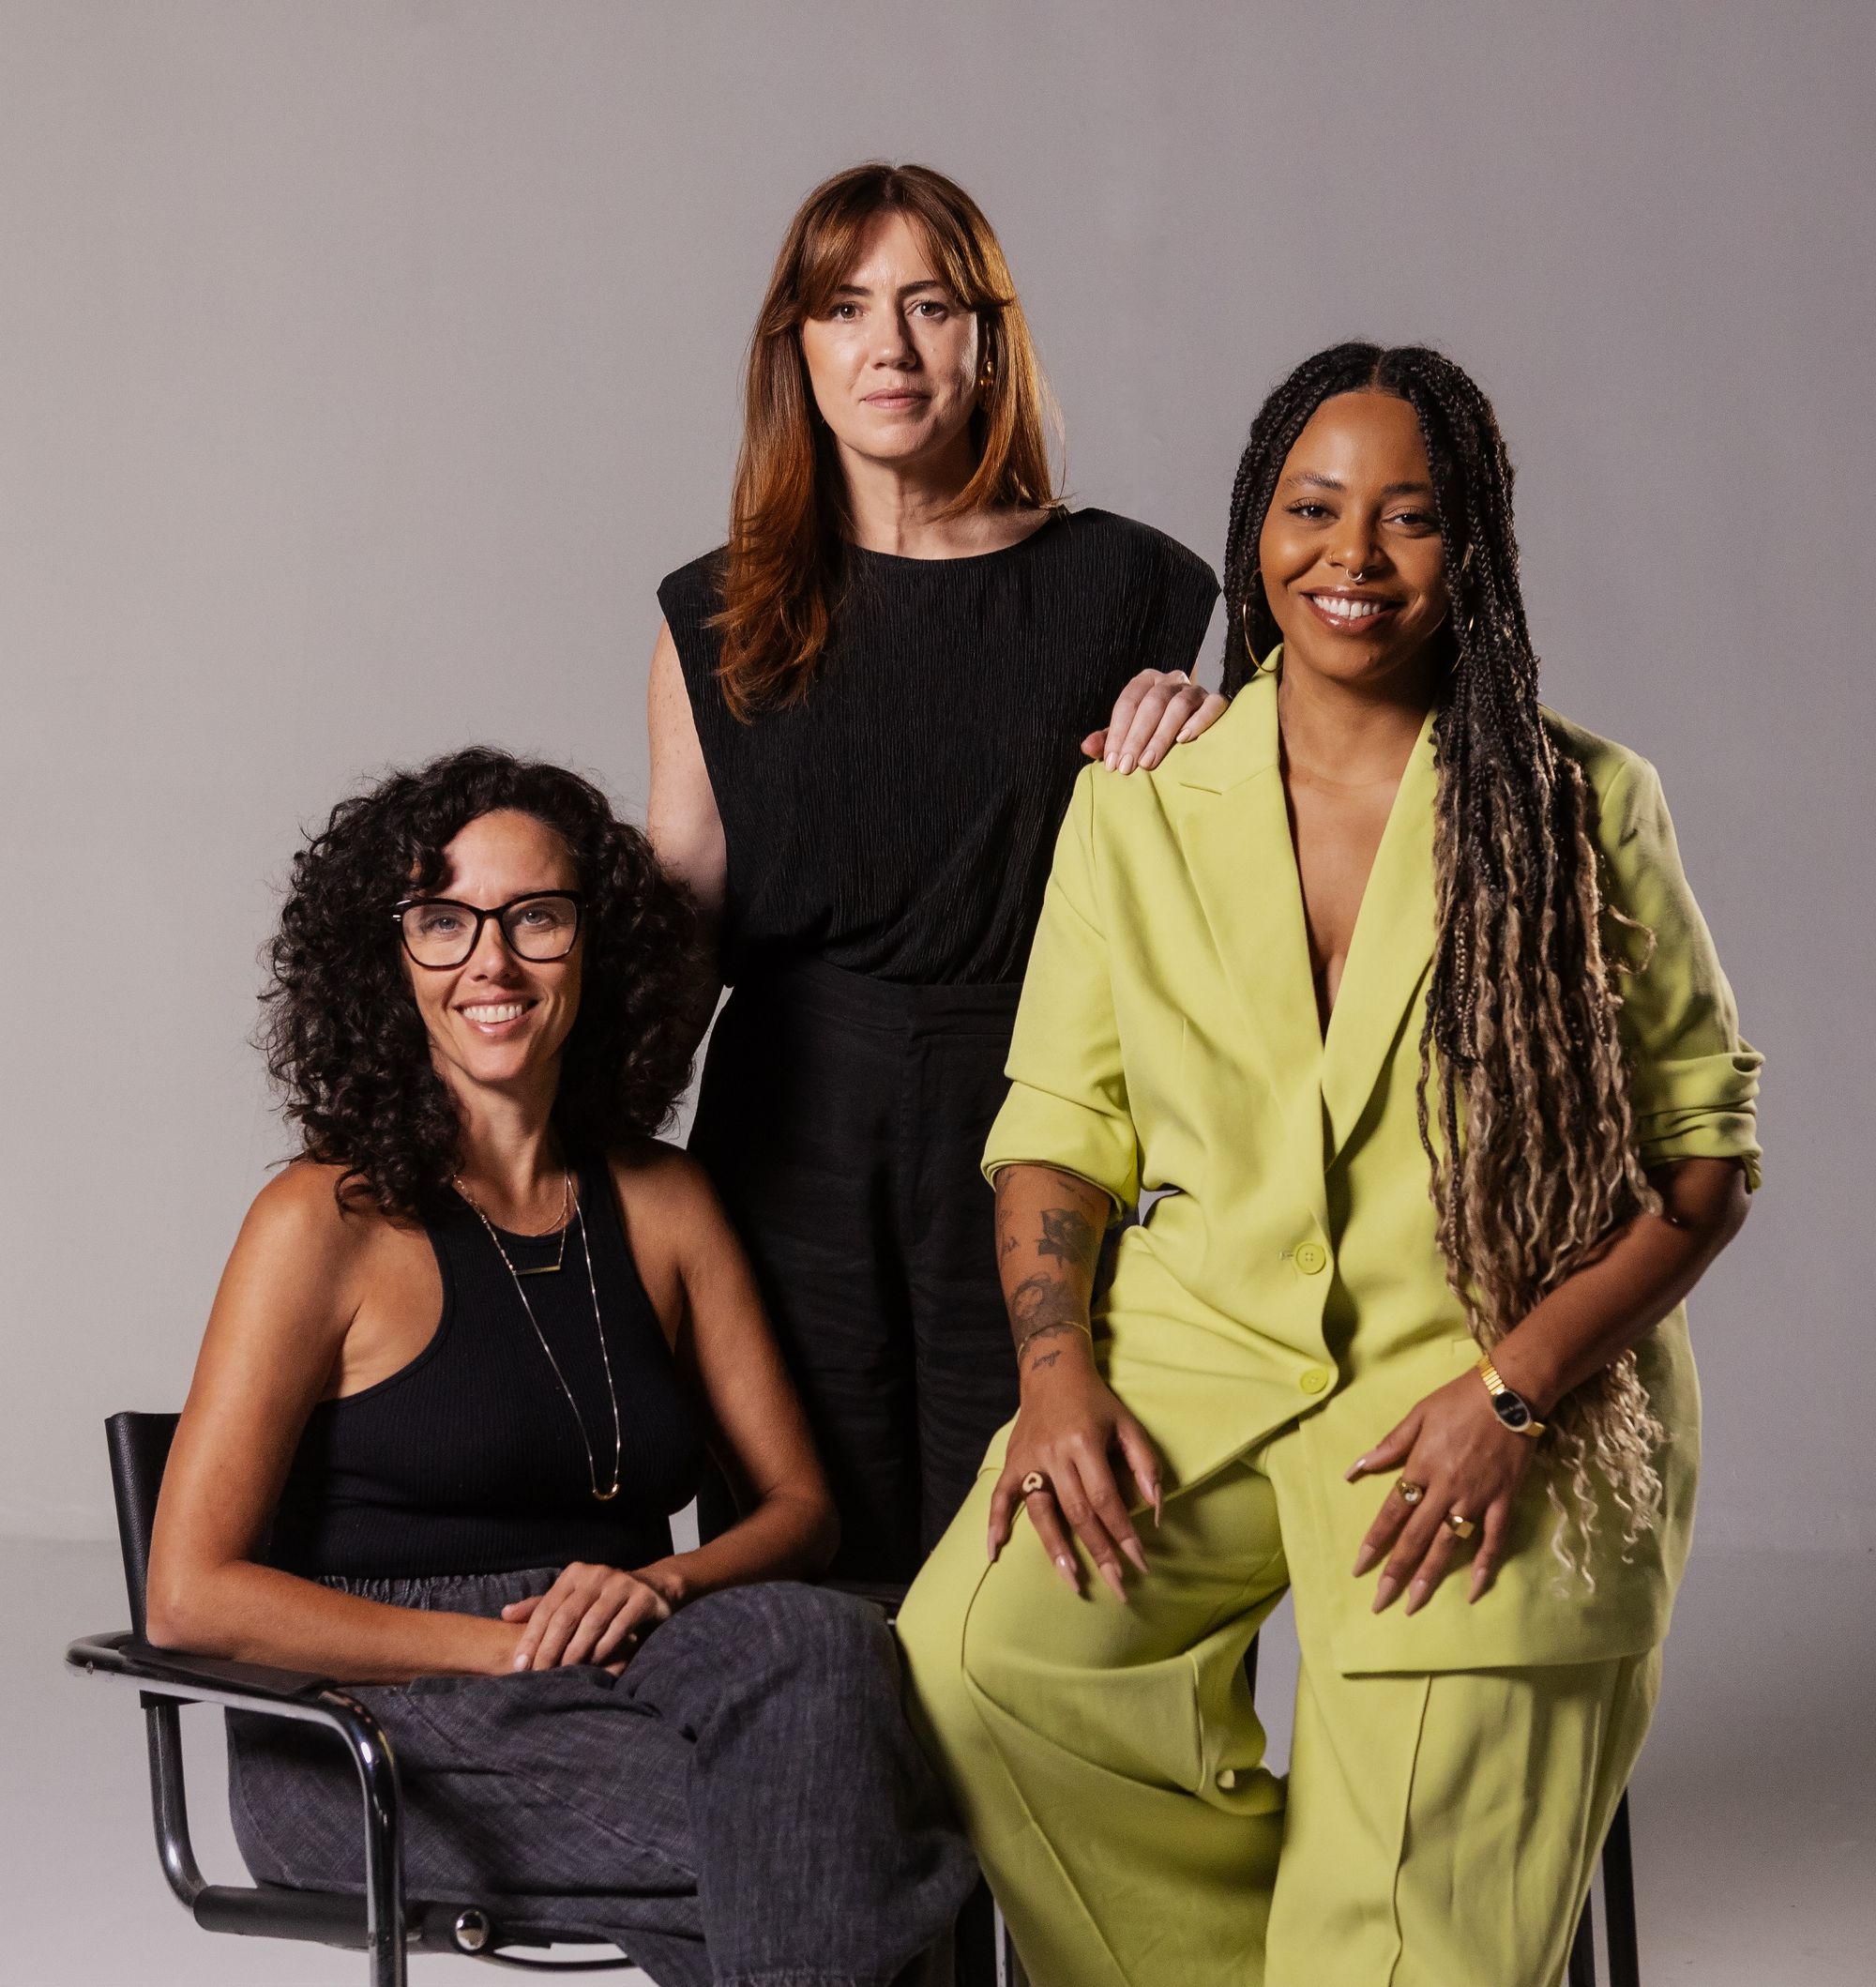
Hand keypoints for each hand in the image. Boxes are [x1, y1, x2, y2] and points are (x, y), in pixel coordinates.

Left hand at [500, 1562, 680, 1671]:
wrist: (654, 1588)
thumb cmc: (604, 1599)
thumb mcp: (573, 1598)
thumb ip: (542, 1607)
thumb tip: (505, 1614)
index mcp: (575, 1574)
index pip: (547, 1608)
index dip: (531, 1637)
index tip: (520, 1665)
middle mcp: (597, 1574)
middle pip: (566, 1616)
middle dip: (550, 1649)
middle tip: (539, 1676)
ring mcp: (621, 1584)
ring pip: (592, 1623)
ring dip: (576, 1652)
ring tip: (564, 1674)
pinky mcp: (642, 1598)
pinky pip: (619, 1627)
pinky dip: (604, 1648)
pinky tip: (595, 1664)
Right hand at [988, 1344, 1162, 1599]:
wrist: (1052, 1373)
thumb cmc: (1096, 1403)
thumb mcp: (1128, 1425)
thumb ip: (1146, 1465)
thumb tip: (1156, 1512)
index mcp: (1084, 1443)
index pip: (1106, 1498)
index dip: (1123, 1532)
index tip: (1140, 1562)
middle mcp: (1054, 1454)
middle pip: (1078, 1512)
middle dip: (1100, 1552)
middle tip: (1118, 1587)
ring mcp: (1029, 1460)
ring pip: (1042, 1512)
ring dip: (1057, 1549)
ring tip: (1072, 1581)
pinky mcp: (1012, 1462)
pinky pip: (999, 1496)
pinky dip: (995, 1522)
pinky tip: (994, 1551)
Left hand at [1081, 669, 1227, 773]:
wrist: (1194, 727)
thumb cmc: (1154, 732)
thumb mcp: (1128, 734)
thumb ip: (1107, 740)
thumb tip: (1086, 746)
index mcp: (1145, 682)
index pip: (1128, 702)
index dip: (1118, 733)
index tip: (1113, 763)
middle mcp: (1170, 680)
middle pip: (1152, 703)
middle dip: (1137, 738)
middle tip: (1129, 767)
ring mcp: (1195, 689)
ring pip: (1178, 705)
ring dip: (1162, 735)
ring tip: (1150, 761)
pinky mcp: (1216, 700)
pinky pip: (1211, 705)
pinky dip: (1198, 721)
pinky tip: (1185, 740)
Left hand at [1346, 1372, 1537, 1612]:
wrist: (1511, 1393)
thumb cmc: (1459, 1400)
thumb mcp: (1417, 1415)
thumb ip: (1389, 1447)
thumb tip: (1355, 1470)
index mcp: (1421, 1467)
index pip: (1392, 1513)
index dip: (1374, 1543)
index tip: (1359, 1568)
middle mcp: (1445, 1489)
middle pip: (1415, 1538)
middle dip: (1395, 1572)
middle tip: (1380, 1603)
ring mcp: (1476, 1498)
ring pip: (1449, 1545)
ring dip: (1429, 1577)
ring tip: (1414, 1605)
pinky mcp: (1503, 1500)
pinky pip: (1493, 1540)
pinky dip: (1484, 1566)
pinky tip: (1473, 1591)